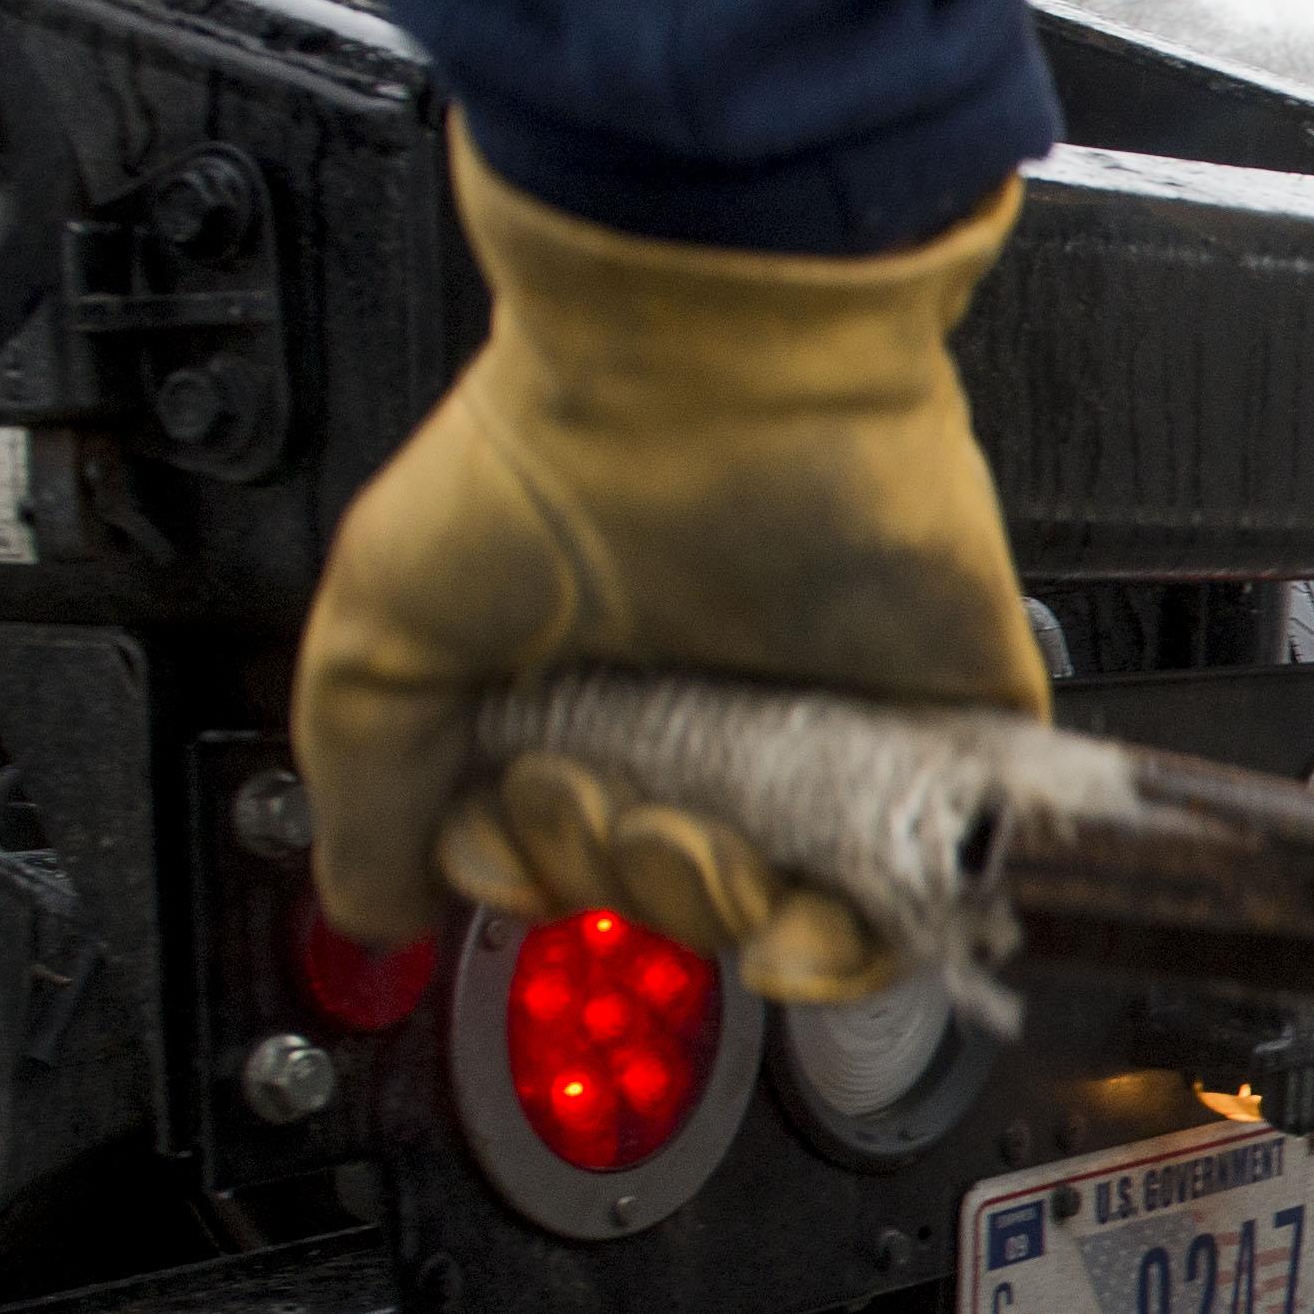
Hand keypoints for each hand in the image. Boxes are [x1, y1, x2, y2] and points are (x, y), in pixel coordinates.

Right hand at [292, 123, 1048, 998]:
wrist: (709, 367)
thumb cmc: (549, 464)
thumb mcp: (382, 645)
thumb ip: (369, 798)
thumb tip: (378, 906)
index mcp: (591, 698)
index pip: (569, 866)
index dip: (533, 880)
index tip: (507, 839)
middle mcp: (712, 717)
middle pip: (672, 902)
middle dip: (621, 884)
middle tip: (594, 794)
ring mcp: (829, 728)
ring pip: (785, 916)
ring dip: (715, 913)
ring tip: (690, 833)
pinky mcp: (944, 734)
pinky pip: (922, 897)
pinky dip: (857, 946)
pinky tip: (793, 920)